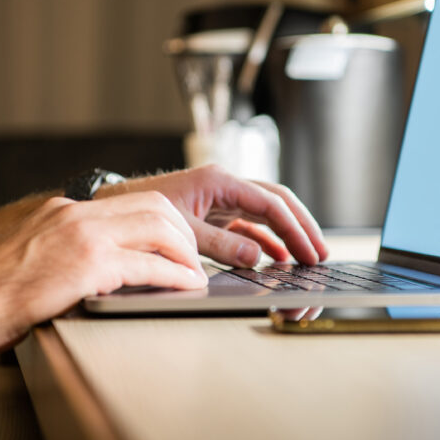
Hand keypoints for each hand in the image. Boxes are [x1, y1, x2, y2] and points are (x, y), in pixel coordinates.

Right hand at [0, 192, 206, 331]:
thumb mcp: (39, 250)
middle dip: (183, 231)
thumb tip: (104, 260)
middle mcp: (80, 214)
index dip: (166, 218)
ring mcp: (86, 236)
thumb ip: (70, 244)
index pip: (135, 200)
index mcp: (68, 209)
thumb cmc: (1, 288)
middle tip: (193, 254)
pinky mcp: (91, 265)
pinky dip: (176, 275)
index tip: (178, 236)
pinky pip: (150, 265)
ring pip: (159, 229)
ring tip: (194, 271)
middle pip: (155, 207)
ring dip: (185, 251)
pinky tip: (186, 285)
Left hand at [98, 165, 326, 267]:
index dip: (294, 227)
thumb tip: (257, 256)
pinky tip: (278, 258)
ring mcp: (223, 199)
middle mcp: (226, 186)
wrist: (118, 205)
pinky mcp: (217, 213)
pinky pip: (250, 225)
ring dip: (287, 234)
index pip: (269, 202)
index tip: (310, 250)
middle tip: (320, 252)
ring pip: (266, 214)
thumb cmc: (143, 210)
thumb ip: (219, 244)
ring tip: (306, 257)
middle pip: (276, 202)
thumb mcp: (183, 230)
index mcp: (220, 181)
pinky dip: (266, 240)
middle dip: (300, 226)